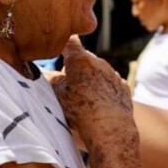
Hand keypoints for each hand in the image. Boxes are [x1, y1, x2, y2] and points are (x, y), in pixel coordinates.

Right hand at [50, 36, 141, 167]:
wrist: (109, 125)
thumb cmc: (79, 108)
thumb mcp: (58, 93)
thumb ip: (51, 79)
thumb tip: (44, 72)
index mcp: (80, 60)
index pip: (70, 42)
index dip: (64, 42)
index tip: (60, 44)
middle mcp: (99, 62)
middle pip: (85, 59)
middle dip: (77, 67)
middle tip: (68, 83)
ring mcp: (113, 73)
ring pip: (98, 71)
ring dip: (91, 79)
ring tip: (84, 98)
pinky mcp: (123, 86)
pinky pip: (110, 83)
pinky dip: (104, 89)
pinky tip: (99, 103)